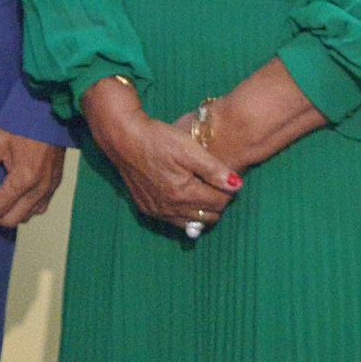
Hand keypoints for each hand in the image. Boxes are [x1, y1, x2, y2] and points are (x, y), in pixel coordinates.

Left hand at [0, 129, 66, 227]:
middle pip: (13, 218)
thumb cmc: (21, 123)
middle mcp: (39, 188)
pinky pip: (41, 207)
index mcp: (24, 179)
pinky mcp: (56, 182)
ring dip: (9, 217)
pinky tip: (15, 203)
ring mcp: (50, 187)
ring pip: (29, 215)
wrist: (49, 110)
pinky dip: (25, 210)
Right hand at [81, 80, 240, 236]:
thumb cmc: (157, 139)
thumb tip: (237, 185)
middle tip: (217, 184)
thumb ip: (214, 170)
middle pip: (208, 217)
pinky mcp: (147, 209)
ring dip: (202, 211)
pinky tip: (185, 197)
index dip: (228, 191)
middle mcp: (170, 209)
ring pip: (191, 223)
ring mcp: (157, 211)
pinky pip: (174, 220)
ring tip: (203, 190)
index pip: (219, 203)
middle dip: (217, 203)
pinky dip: (184, 213)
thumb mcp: (189, 149)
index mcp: (183, 194)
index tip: (229, 178)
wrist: (123, 138)